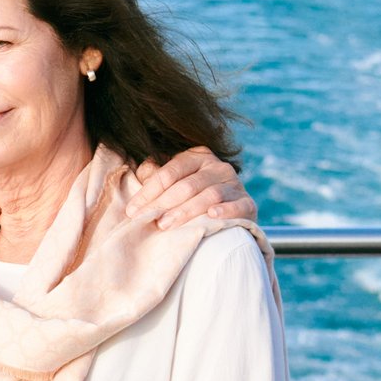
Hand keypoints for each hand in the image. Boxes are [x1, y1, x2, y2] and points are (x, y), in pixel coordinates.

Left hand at [128, 147, 256, 230]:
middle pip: (187, 185)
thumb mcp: (174, 183)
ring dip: (186, 210)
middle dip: (163, 203)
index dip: (149, 192)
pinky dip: (226, 210)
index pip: (169, 172)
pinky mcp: (248, 203)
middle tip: (147, 219)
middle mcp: (217, 167)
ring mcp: (235, 184)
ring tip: (166, 224)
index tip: (132, 210)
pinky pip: (239, 205)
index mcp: (197, 156)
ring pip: (209, 195)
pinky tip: (212, 215)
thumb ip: (157, 177)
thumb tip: (141, 174)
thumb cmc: (192, 197)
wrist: (229, 213)